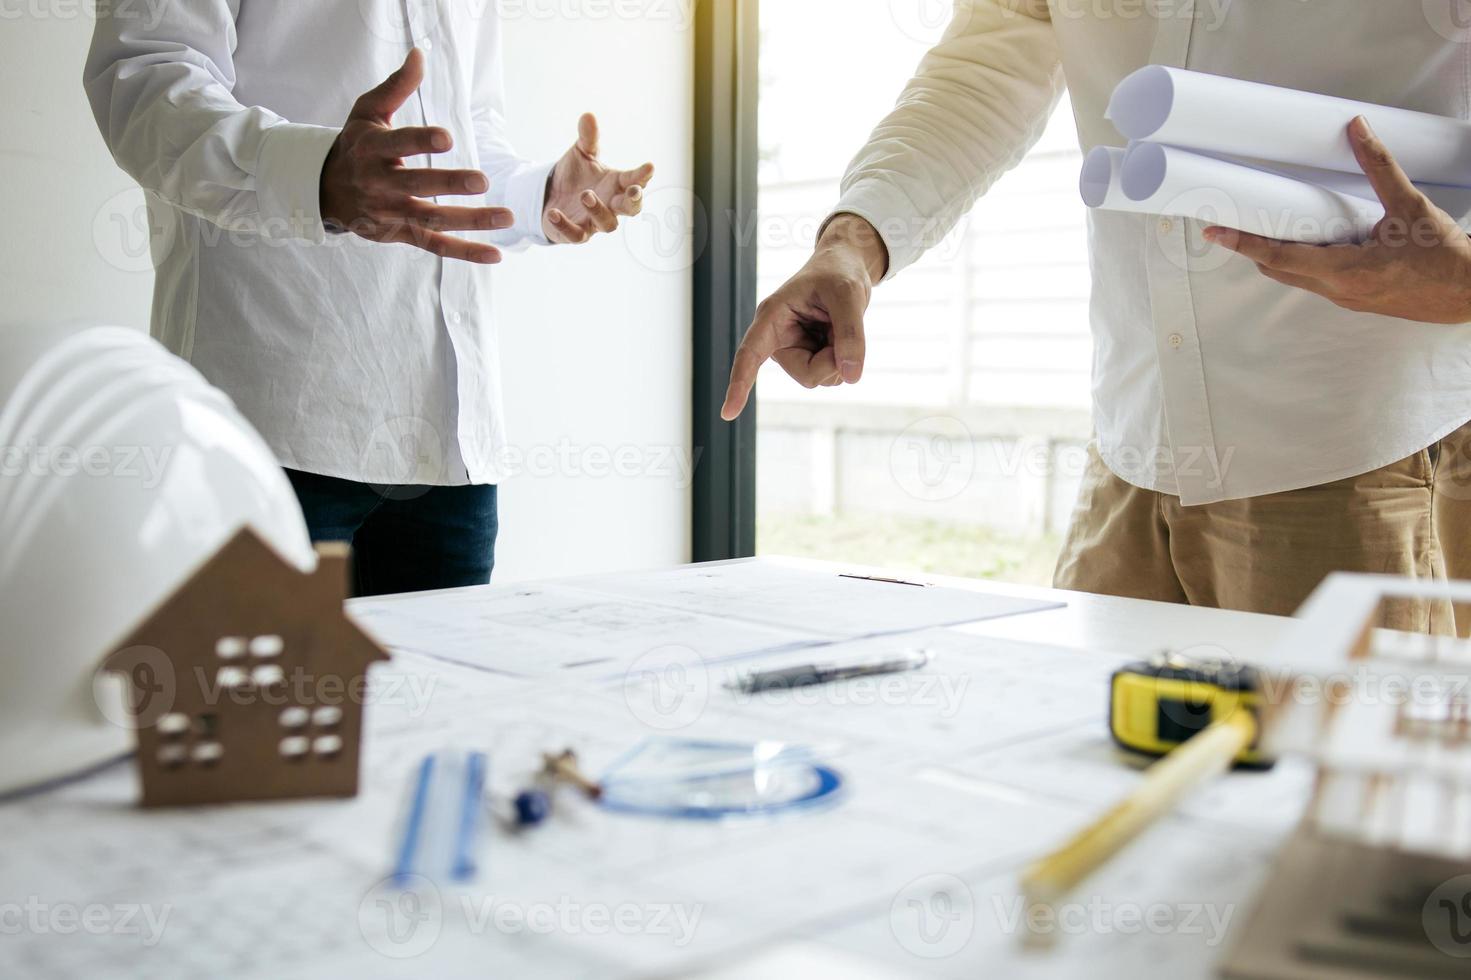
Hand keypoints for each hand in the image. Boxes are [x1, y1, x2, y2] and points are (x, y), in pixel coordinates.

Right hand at [319, 49, 509, 263]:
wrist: (325, 188)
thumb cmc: (355, 144)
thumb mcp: (367, 112)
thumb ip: (396, 86)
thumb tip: (420, 55)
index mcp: (372, 149)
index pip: (398, 145)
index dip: (421, 141)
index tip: (447, 138)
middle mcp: (380, 183)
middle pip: (417, 185)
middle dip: (449, 184)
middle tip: (482, 180)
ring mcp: (391, 212)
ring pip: (432, 219)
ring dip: (471, 220)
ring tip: (506, 217)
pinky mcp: (400, 234)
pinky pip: (435, 246)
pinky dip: (465, 252)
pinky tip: (494, 254)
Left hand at [543, 113, 653, 243]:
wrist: (552, 196)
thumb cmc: (575, 176)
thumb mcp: (581, 154)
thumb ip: (588, 138)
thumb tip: (588, 115)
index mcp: (616, 184)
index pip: (635, 180)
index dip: (643, 175)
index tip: (650, 166)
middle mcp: (611, 205)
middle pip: (631, 209)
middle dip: (634, 201)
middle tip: (634, 192)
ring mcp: (595, 222)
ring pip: (607, 224)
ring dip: (598, 210)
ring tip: (585, 194)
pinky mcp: (577, 233)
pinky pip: (575, 235)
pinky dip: (565, 225)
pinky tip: (553, 212)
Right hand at [720, 214, 888, 420]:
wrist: (846, 266)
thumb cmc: (839, 273)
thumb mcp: (848, 294)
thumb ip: (851, 334)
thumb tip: (851, 377)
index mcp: (772, 317)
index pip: (750, 354)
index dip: (740, 384)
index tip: (728, 413)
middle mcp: (779, 338)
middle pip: (807, 375)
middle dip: (832, 360)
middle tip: (843, 330)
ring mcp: (795, 350)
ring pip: (821, 377)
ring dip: (840, 357)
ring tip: (839, 325)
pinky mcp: (810, 356)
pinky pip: (831, 374)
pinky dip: (845, 358)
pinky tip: (839, 334)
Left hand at [1204, 116, 1470, 322]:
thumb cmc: (1446, 256)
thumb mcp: (1411, 206)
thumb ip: (1379, 166)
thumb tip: (1357, 129)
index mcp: (1344, 272)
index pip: (1278, 257)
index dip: (1243, 242)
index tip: (1214, 231)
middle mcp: (1337, 291)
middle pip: (1278, 269)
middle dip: (1253, 246)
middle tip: (1231, 222)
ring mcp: (1346, 298)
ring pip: (1297, 276)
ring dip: (1279, 253)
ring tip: (1265, 224)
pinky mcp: (1357, 298)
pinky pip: (1318, 279)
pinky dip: (1304, 260)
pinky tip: (1311, 240)